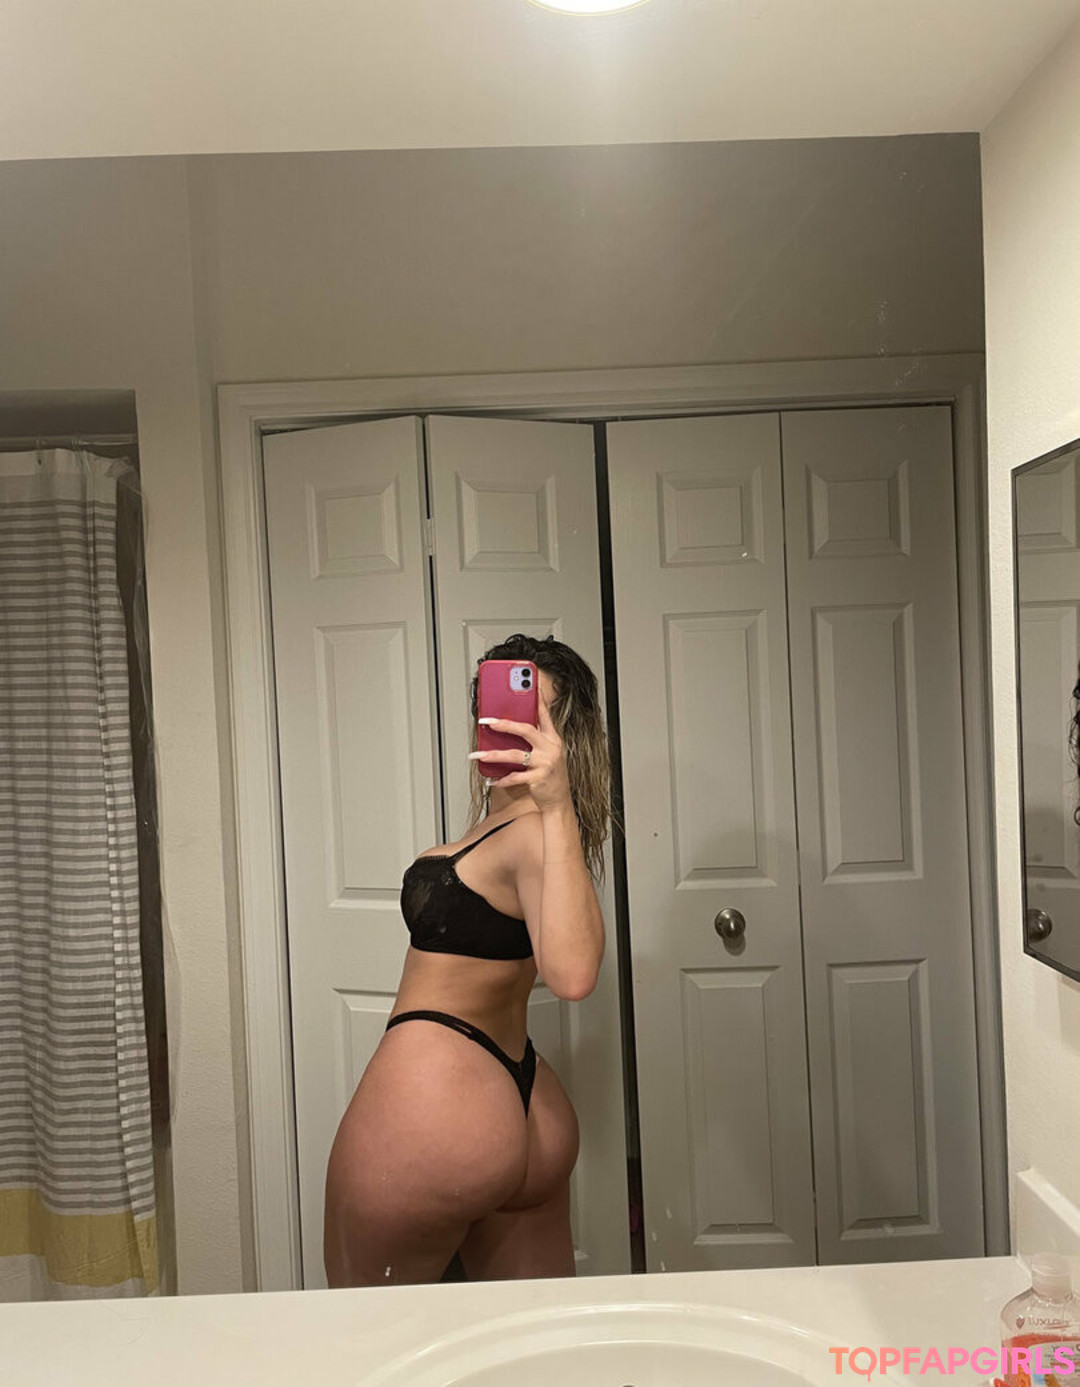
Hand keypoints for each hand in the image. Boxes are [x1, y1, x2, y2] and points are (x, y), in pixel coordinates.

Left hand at [469, 684, 571, 812]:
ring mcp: (545, 763)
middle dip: (504, 724)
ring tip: (478, 755)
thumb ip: (534, 740)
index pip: (544, 714)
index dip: (537, 698)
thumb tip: (510, 727)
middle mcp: (551, 748)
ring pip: (515, 754)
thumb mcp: (547, 753)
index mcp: (552, 738)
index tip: (530, 684)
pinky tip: (492, 780)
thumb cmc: (550, 775)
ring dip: (494, 755)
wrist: (559, 801)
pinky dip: (502, 779)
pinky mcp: (539, 779)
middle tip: (487, 721)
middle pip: (526, 729)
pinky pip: (515, 777)